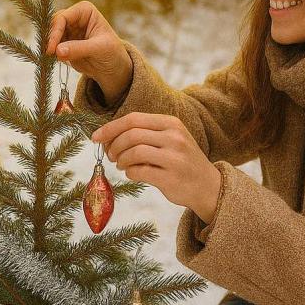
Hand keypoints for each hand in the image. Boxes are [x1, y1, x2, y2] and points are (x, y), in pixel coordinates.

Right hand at [45, 1, 132, 104]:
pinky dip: (49, 53)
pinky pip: (51, 46)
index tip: (52, 49)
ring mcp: (67, 30)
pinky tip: (50, 60)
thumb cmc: (111, 52)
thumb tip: (57, 51)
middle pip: (52, 25)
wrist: (113, 67)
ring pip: (49, 35)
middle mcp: (73, 18)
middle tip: (47, 54)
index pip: (62, 18)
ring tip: (49, 58)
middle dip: (49, 39)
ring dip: (48, 46)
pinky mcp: (63, 43)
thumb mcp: (98, 49)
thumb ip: (78, 48)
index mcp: (84, 11)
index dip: (55, 32)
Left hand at [92, 112, 221, 222]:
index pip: (133, 119)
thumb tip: (108, 135)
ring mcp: (174, 158)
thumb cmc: (182, 161)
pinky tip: (133, 174)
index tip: (96, 137)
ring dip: (121, 160)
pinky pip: (139, 172)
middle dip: (114, 146)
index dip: (110, 127)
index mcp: (171, 123)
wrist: (208, 186)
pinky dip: (130, 173)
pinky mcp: (170, 177)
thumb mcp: (170, 139)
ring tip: (122, 165)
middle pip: (131, 134)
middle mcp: (174, 137)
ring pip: (134, 152)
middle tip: (111, 156)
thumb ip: (145, 133)